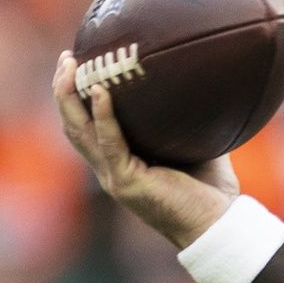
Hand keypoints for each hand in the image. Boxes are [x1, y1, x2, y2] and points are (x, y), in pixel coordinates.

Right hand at [52, 50, 239, 249]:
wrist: (219, 225)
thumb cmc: (212, 191)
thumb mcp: (198, 145)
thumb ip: (188, 120)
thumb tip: (201, 83)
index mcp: (122, 162)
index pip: (88, 127)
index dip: (77, 97)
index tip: (79, 63)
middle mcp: (110, 169)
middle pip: (73, 125)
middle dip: (64, 90)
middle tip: (67, 57)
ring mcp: (114, 176)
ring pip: (79, 132)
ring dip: (71, 97)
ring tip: (72, 65)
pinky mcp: (126, 182)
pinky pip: (109, 143)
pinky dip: (103, 116)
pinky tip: (101, 91)